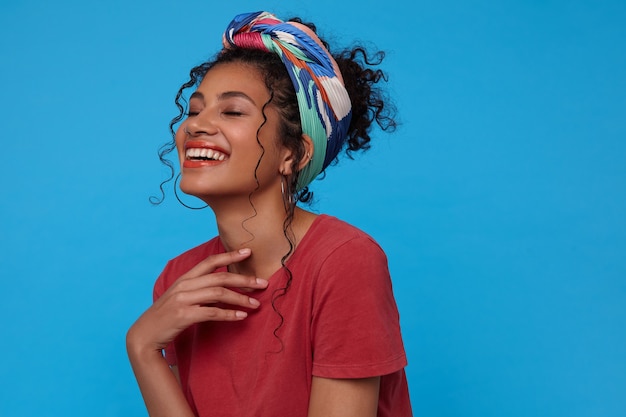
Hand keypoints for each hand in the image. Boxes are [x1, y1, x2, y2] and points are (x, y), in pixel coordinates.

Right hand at [127, 248, 267, 354]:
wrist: (144, 336)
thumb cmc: (165, 316)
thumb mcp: (180, 297)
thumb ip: (197, 288)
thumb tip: (223, 286)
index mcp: (184, 278)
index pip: (210, 261)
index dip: (230, 255)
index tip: (248, 252)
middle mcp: (184, 286)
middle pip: (220, 277)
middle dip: (244, 279)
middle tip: (263, 283)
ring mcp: (183, 300)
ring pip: (219, 294)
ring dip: (241, 298)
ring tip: (256, 304)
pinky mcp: (184, 316)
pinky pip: (212, 313)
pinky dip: (229, 314)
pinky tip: (241, 316)